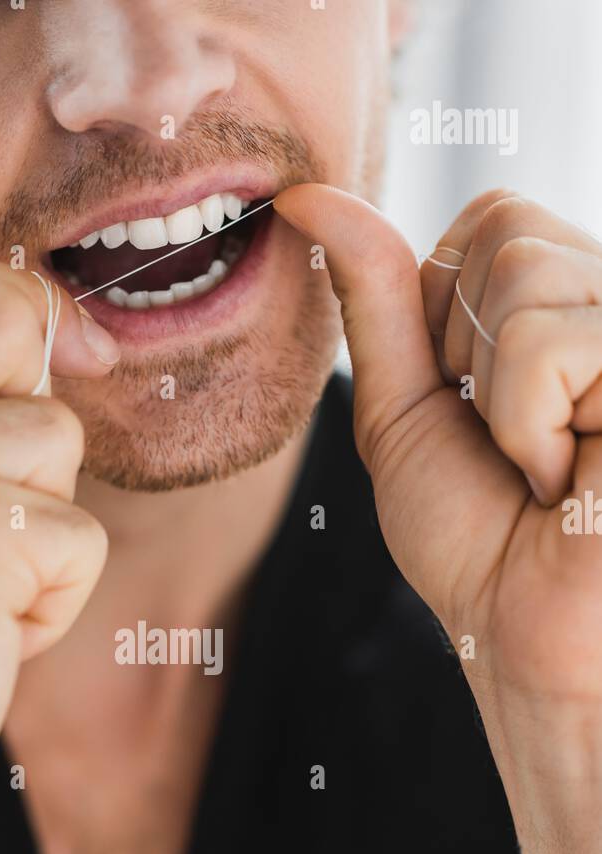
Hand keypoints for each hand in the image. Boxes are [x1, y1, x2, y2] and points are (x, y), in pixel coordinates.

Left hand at [275, 186, 601, 736]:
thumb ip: (372, 296)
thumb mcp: (403, 406)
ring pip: (524, 276)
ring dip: (497, 400)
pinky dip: (529, 427)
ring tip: (545, 466)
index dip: (444, 314)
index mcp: (572, 296)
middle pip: (505, 228)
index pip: (489, 217)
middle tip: (511, 443)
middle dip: (467, 354)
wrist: (520, 636)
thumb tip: (306, 194)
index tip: (471, 408)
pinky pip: (552, 343)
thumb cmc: (475, 537)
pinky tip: (571, 481)